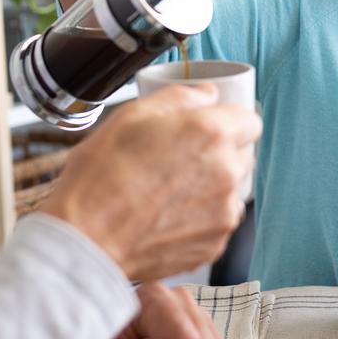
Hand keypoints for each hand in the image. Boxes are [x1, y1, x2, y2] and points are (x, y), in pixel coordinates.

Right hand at [39, 85, 261, 281]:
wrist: (87, 239)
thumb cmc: (101, 177)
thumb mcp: (131, 116)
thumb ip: (179, 97)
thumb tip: (207, 94)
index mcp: (211, 134)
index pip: (250, 120)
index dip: (229, 121)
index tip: (210, 127)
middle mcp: (227, 173)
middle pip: (243, 155)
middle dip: (221, 153)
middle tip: (181, 159)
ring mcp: (224, 212)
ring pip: (232, 191)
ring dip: (212, 187)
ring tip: (169, 191)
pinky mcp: (215, 244)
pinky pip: (218, 222)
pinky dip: (201, 218)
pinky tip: (167, 215)